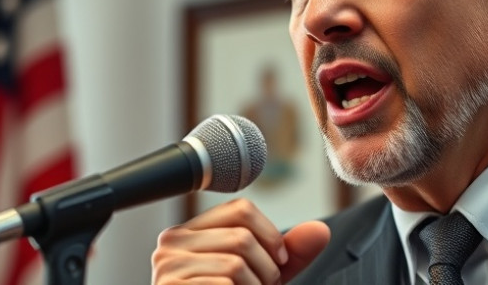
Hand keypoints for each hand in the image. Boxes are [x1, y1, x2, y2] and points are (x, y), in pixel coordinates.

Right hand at [152, 198, 330, 283]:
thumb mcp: (262, 276)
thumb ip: (288, 254)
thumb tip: (320, 230)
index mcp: (191, 232)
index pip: (240, 209)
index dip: (271, 235)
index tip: (278, 262)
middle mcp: (172, 244)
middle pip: (242, 235)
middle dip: (265, 269)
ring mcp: (167, 268)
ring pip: (235, 262)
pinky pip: (224, 284)